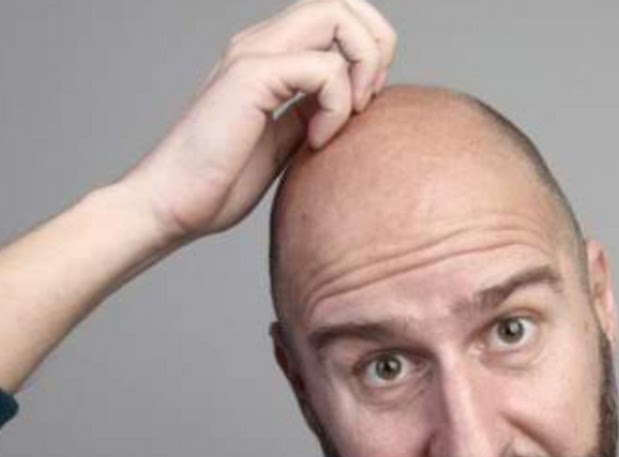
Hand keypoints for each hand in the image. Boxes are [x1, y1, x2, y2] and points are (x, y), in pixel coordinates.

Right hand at [120, 0, 395, 243]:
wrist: (173, 205)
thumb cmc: (220, 183)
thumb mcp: (282, 143)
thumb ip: (310, 115)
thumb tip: (349, 108)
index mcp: (270, 55)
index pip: (335, 16)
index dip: (367, 50)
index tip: (363, 104)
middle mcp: (261, 42)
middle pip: (341, 1)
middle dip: (376, 46)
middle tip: (367, 102)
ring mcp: (253, 54)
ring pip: (335, 15)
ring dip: (362, 65)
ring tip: (350, 116)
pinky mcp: (250, 77)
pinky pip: (324, 69)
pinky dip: (338, 107)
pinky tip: (317, 141)